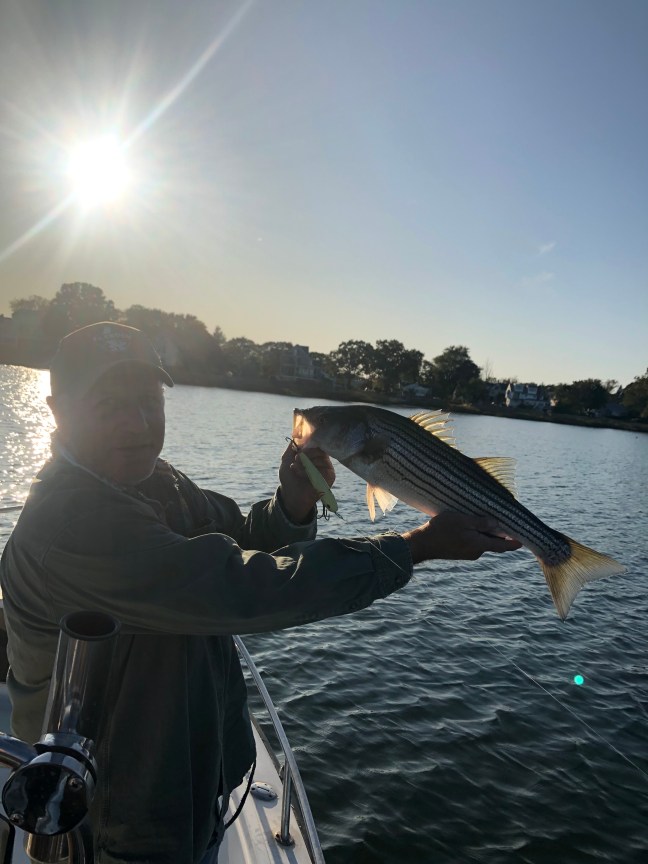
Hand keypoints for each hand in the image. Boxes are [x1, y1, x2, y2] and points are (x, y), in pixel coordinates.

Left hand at [278, 444, 335, 523]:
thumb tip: (297, 431)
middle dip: (305, 453)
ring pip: (320, 457)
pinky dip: (309, 472)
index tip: (299, 445)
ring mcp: (327, 466)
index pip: (316, 439)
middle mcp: (323, 458)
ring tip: (296, 469)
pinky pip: (322, 468)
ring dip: (305, 463)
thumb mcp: (287, 458)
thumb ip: (292, 445)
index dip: (308, 440)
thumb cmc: (289, 477)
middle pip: (319, 447)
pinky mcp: (330, 476)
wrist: (291, 495)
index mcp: (314, 452)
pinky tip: (304, 477)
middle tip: (296, 459)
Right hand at [403, 511, 521, 563]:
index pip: (502, 546)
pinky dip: (473, 534)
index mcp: (479, 545)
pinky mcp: (459, 552)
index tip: (524, 541)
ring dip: (482, 531)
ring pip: (481, 541)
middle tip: (499, 518)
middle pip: (492, 542)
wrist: (421, 544)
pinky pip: (472, 542)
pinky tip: (465, 525)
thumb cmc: (441, 530)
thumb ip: (481, 522)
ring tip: (478, 518)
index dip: (514, 543)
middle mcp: (476, 552)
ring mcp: (467, 553)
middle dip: (496, 532)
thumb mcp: (462, 520)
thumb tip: (496, 524)